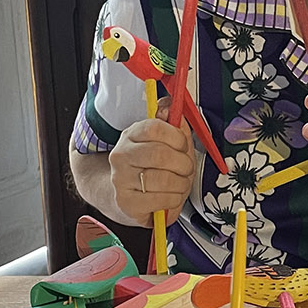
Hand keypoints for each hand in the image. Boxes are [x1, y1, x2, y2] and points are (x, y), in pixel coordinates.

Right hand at [108, 98, 194, 226]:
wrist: (129, 196)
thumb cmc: (153, 167)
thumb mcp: (165, 142)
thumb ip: (172, 124)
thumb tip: (170, 105)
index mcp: (131, 135)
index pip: (154, 128)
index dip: (177, 137)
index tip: (183, 145)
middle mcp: (121, 155)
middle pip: (159, 155)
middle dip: (183, 164)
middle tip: (187, 168)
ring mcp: (121, 180)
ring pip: (163, 179)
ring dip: (182, 183)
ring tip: (181, 183)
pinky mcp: (126, 202)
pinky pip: (161, 200)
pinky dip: (174, 199)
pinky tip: (171, 197)